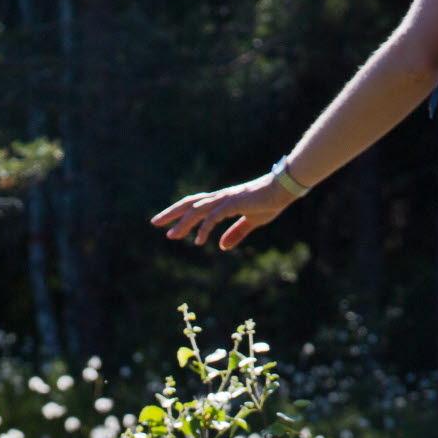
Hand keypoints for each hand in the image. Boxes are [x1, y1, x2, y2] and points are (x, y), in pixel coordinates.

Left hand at [149, 175, 293, 250]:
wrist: (284, 190)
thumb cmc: (270, 202)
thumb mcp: (252, 222)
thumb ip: (236, 233)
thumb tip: (222, 246)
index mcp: (222, 201)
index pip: (195, 206)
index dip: (179, 214)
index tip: (166, 225)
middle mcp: (219, 198)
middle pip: (189, 204)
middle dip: (171, 214)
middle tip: (154, 223)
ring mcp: (225, 200)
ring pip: (197, 211)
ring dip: (183, 223)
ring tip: (171, 235)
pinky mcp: (233, 204)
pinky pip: (214, 217)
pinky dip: (204, 228)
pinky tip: (199, 241)